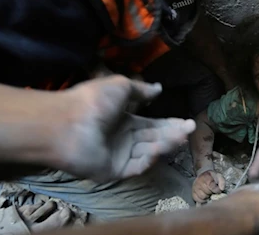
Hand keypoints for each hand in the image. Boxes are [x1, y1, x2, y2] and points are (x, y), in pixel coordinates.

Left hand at [53, 75, 195, 181]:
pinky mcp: (114, 171)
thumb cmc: (93, 101)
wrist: (68, 123)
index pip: (152, 124)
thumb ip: (141, 90)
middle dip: (173, 133)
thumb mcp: (121, 86)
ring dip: (165, 143)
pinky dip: (149, 158)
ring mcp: (119, 156)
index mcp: (123, 120)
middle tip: (191, 127)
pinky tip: (158, 148)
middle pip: (154, 137)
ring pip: (148, 151)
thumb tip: (159, 88)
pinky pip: (136, 166)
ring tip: (181, 135)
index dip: (169, 123)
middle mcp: (123, 138)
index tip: (186, 121)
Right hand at [192, 169, 225, 203]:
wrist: (203, 175)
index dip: (216, 190)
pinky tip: (205, 197)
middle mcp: (199, 182)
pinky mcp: (193, 193)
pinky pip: (197, 200)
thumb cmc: (211, 177)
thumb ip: (221, 181)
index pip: (211, 186)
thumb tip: (222, 189)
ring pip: (202, 197)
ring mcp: (195, 188)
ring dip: (207, 197)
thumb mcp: (218, 176)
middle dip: (212, 193)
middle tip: (212, 191)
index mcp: (206, 177)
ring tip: (209, 194)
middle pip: (207, 192)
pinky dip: (202, 200)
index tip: (218, 190)